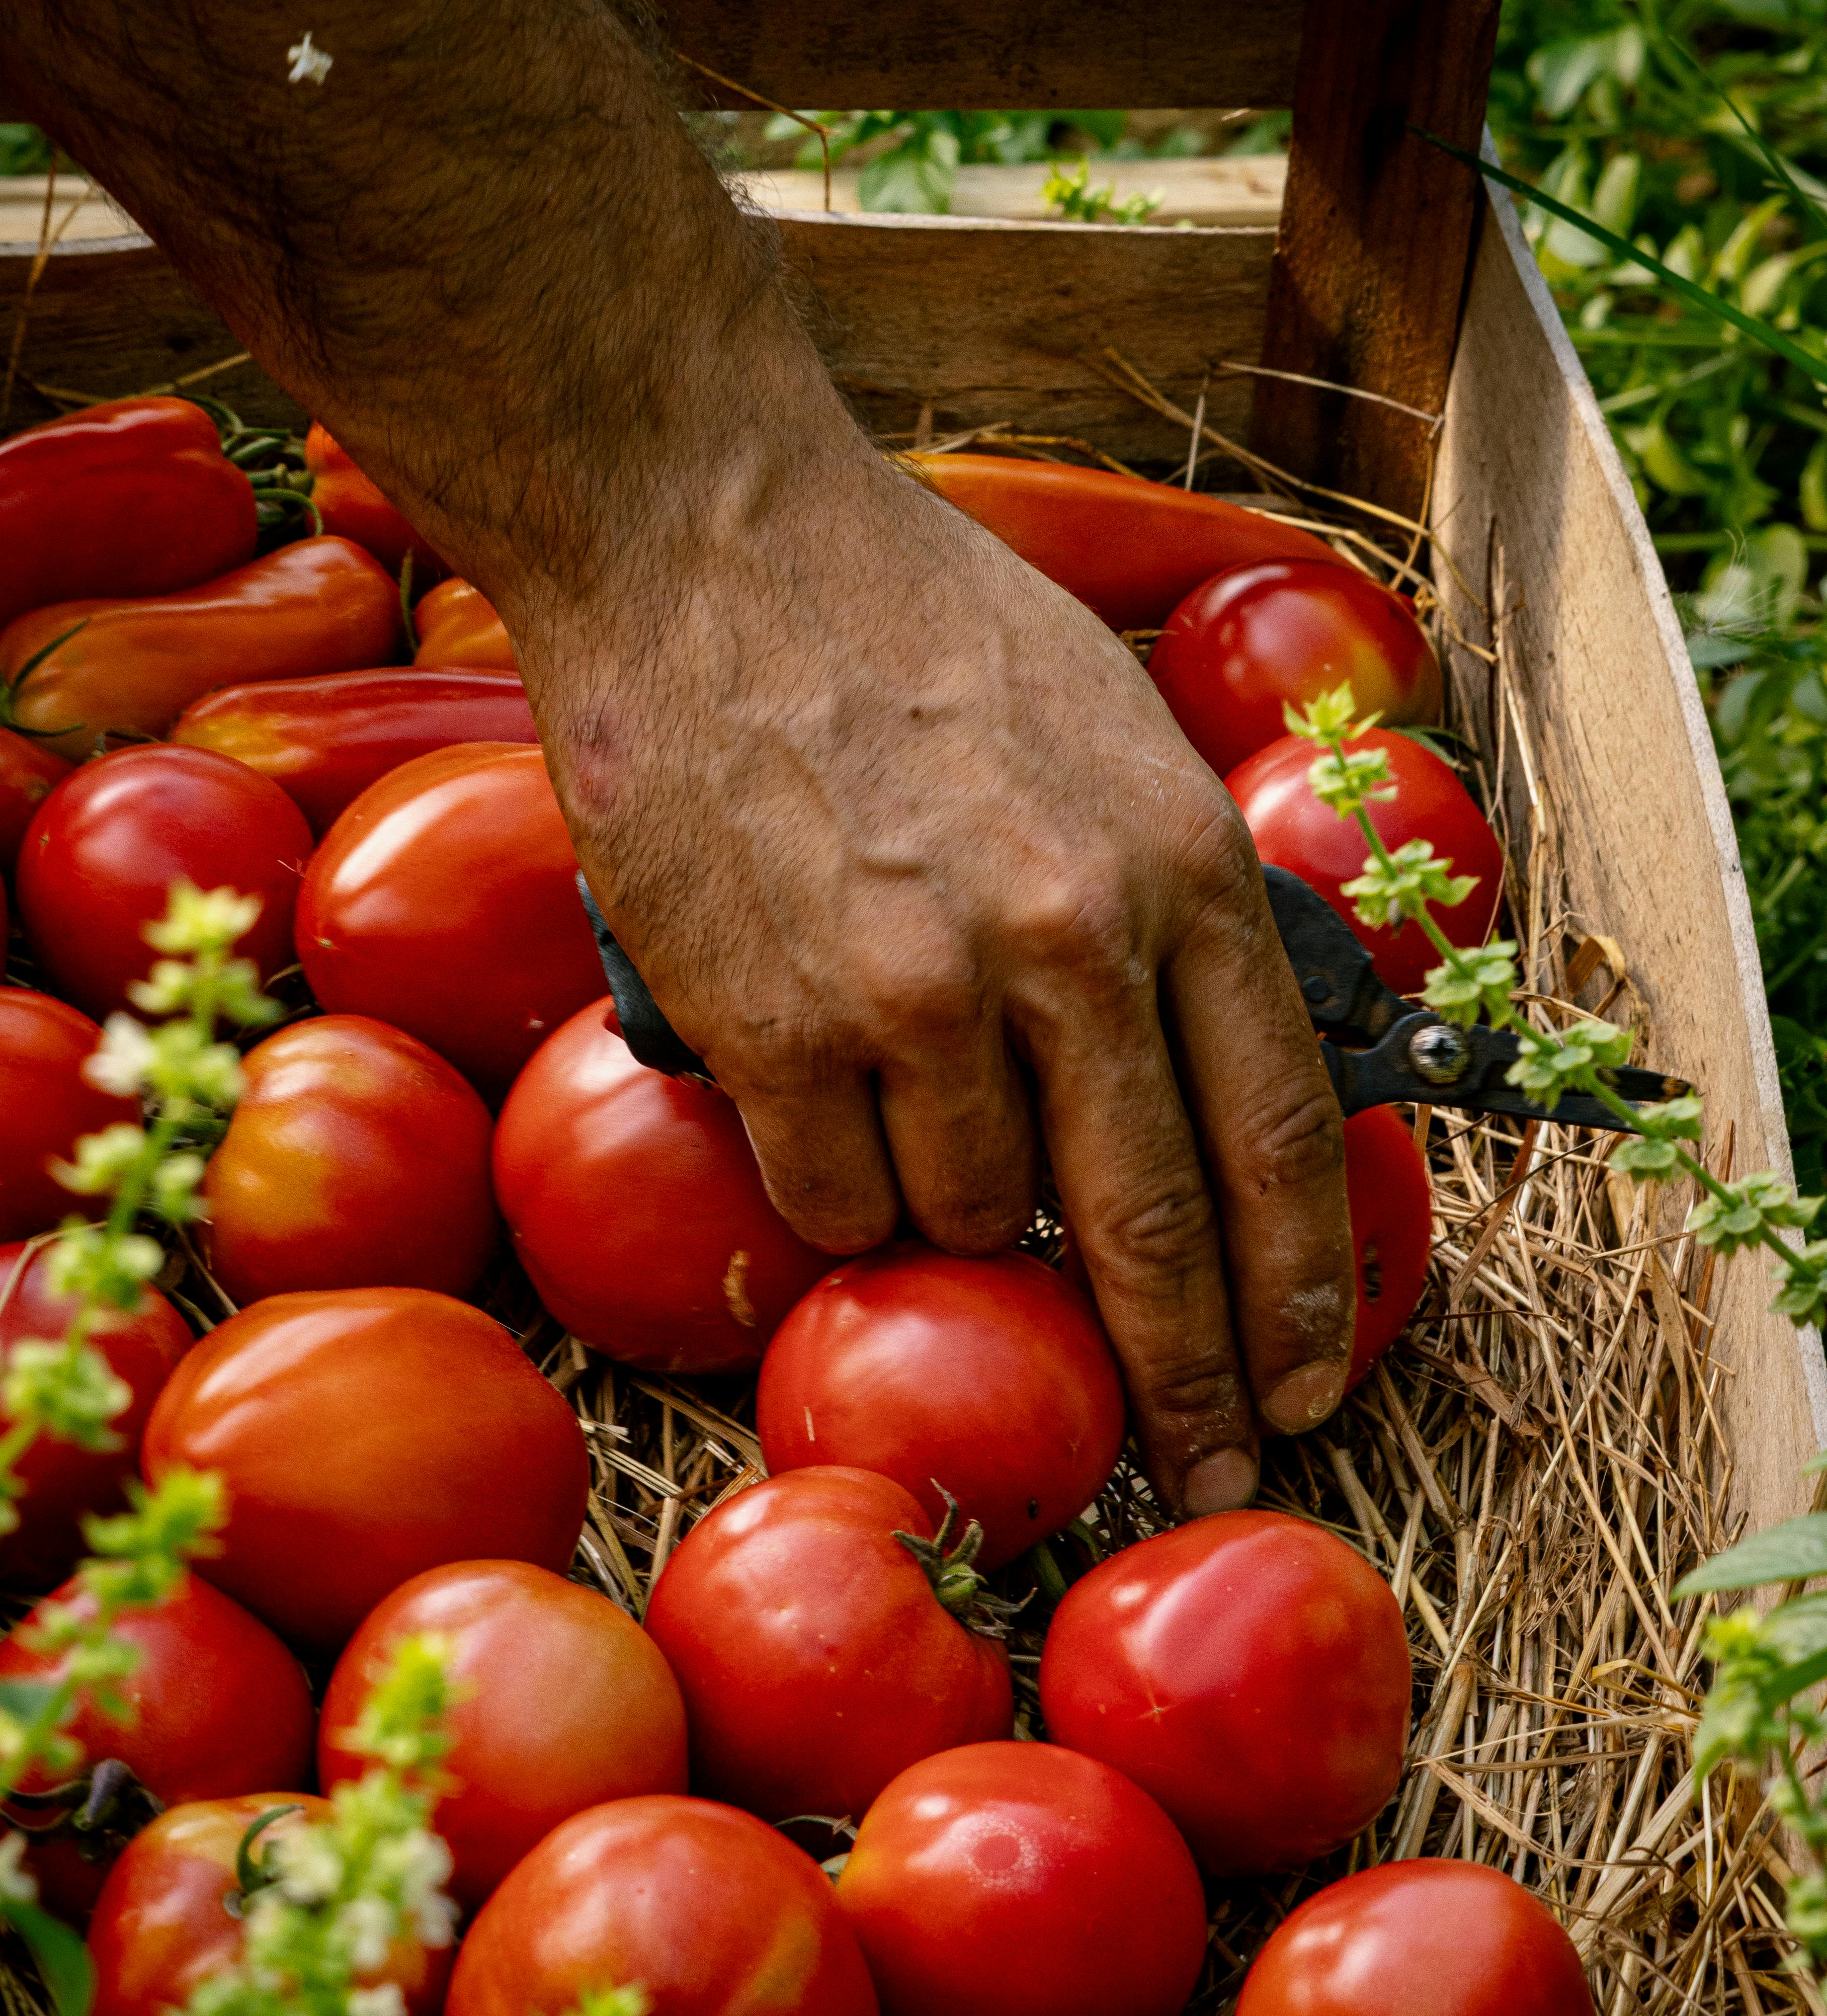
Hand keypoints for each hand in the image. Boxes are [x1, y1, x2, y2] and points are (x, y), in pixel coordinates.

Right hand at [517, 439, 1354, 1516]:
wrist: (706, 543)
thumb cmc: (912, 626)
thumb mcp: (1112, 735)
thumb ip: (1175, 900)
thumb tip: (1202, 1078)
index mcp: (1181, 868)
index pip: (1279, 1140)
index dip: (1299, 1296)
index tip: (1308, 1390)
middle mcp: (1067, 945)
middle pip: (1151, 1234)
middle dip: (1189, 1384)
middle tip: (1204, 1471)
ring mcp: (915, 995)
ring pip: (970, 1226)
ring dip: (958, 1220)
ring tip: (914, 1116)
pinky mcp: (774, 1025)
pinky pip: (836, 1203)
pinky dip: (841, 1190)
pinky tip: (823, 1108)